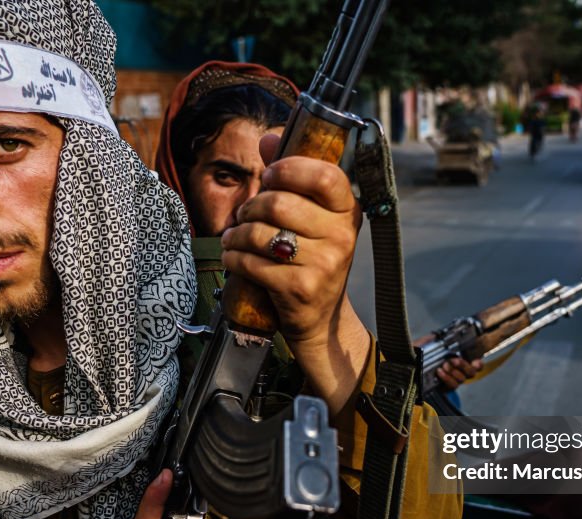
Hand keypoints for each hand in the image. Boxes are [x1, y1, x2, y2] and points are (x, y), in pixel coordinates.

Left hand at [221, 133, 369, 413]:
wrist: (320, 319)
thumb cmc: (310, 257)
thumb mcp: (312, 216)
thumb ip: (291, 175)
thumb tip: (270, 137)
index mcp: (348, 210)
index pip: (323, 175)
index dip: (289, 169)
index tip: (271, 176)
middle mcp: (342, 236)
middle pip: (279, 203)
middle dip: (251, 207)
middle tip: (245, 216)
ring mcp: (324, 264)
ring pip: (261, 233)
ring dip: (237, 234)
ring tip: (235, 238)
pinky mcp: (301, 289)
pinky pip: (252, 262)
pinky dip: (233, 257)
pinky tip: (233, 257)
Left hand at [412, 334, 482, 391]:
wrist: (408, 365)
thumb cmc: (419, 354)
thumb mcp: (428, 343)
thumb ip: (437, 338)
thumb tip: (443, 334)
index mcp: (458, 360)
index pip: (475, 365)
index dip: (478, 364)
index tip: (475, 361)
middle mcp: (457, 371)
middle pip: (471, 372)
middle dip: (463, 365)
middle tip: (453, 360)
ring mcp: (452, 380)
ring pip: (462, 379)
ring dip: (454, 372)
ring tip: (444, 366)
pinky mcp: (445, 388)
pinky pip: (452, 386)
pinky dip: (447, 378)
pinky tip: (440, 372)